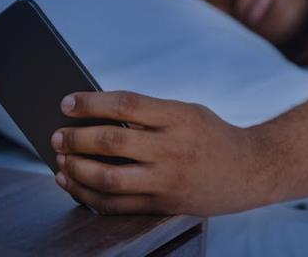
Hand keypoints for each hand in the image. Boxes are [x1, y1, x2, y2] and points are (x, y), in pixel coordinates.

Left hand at [50, 91, 272, 215]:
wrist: (251, 170)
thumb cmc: (212, 135)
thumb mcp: (186, 112)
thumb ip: (149, 113)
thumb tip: (96, 116)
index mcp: (178, 117)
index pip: (125, 105)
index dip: (91, 103)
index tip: (66, 102)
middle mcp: (172, 149)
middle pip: (111, 143)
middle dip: (75, 139)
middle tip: (56, 136)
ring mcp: (168, 180)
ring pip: (108, 178)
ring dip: (76, 170)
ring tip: (59, 161)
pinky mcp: (164, 205)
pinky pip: (117, 205)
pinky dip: (88, 196)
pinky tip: (73, 184)